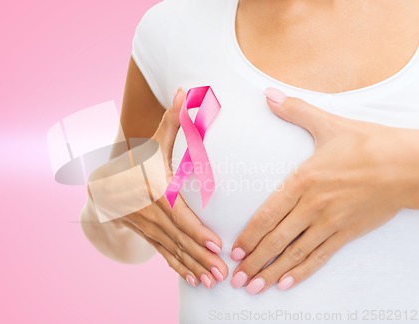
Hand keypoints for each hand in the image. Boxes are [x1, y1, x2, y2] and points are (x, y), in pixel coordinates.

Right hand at [113, 87, 227, 287]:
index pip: (177, 214)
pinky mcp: (146, 235)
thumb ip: (172, 120)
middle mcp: (148, 212)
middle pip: (177, 237)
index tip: (216, 244)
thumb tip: (185, 91)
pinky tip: (193, 281)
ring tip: (212, 282)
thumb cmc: (137, 158)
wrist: (103, 182)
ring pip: (171, 250)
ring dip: (192, 267)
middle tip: (223, 272)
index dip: (196, 230)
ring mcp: (145, 227)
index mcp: (152, 190)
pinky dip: (178, 268)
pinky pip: (163, 255)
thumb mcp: (153, 140)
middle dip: (200, 256)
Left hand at [230, 87, 418, 294]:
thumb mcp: (328, 124)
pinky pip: (320, 257)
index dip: (249, 235)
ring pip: (295, 253)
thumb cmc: (368, 144)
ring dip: (272, 272)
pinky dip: (302, 272)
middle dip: (253, 261)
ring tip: (252, 287)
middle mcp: (314, 206)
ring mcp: (331, 222)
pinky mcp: (347, 233)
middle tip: (234, 278)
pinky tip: (286, 283)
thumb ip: (294, 111)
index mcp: (304, 180)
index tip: (234, 251)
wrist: (408, 164)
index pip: (269, 214)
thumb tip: (268, 94)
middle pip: (277, 239)